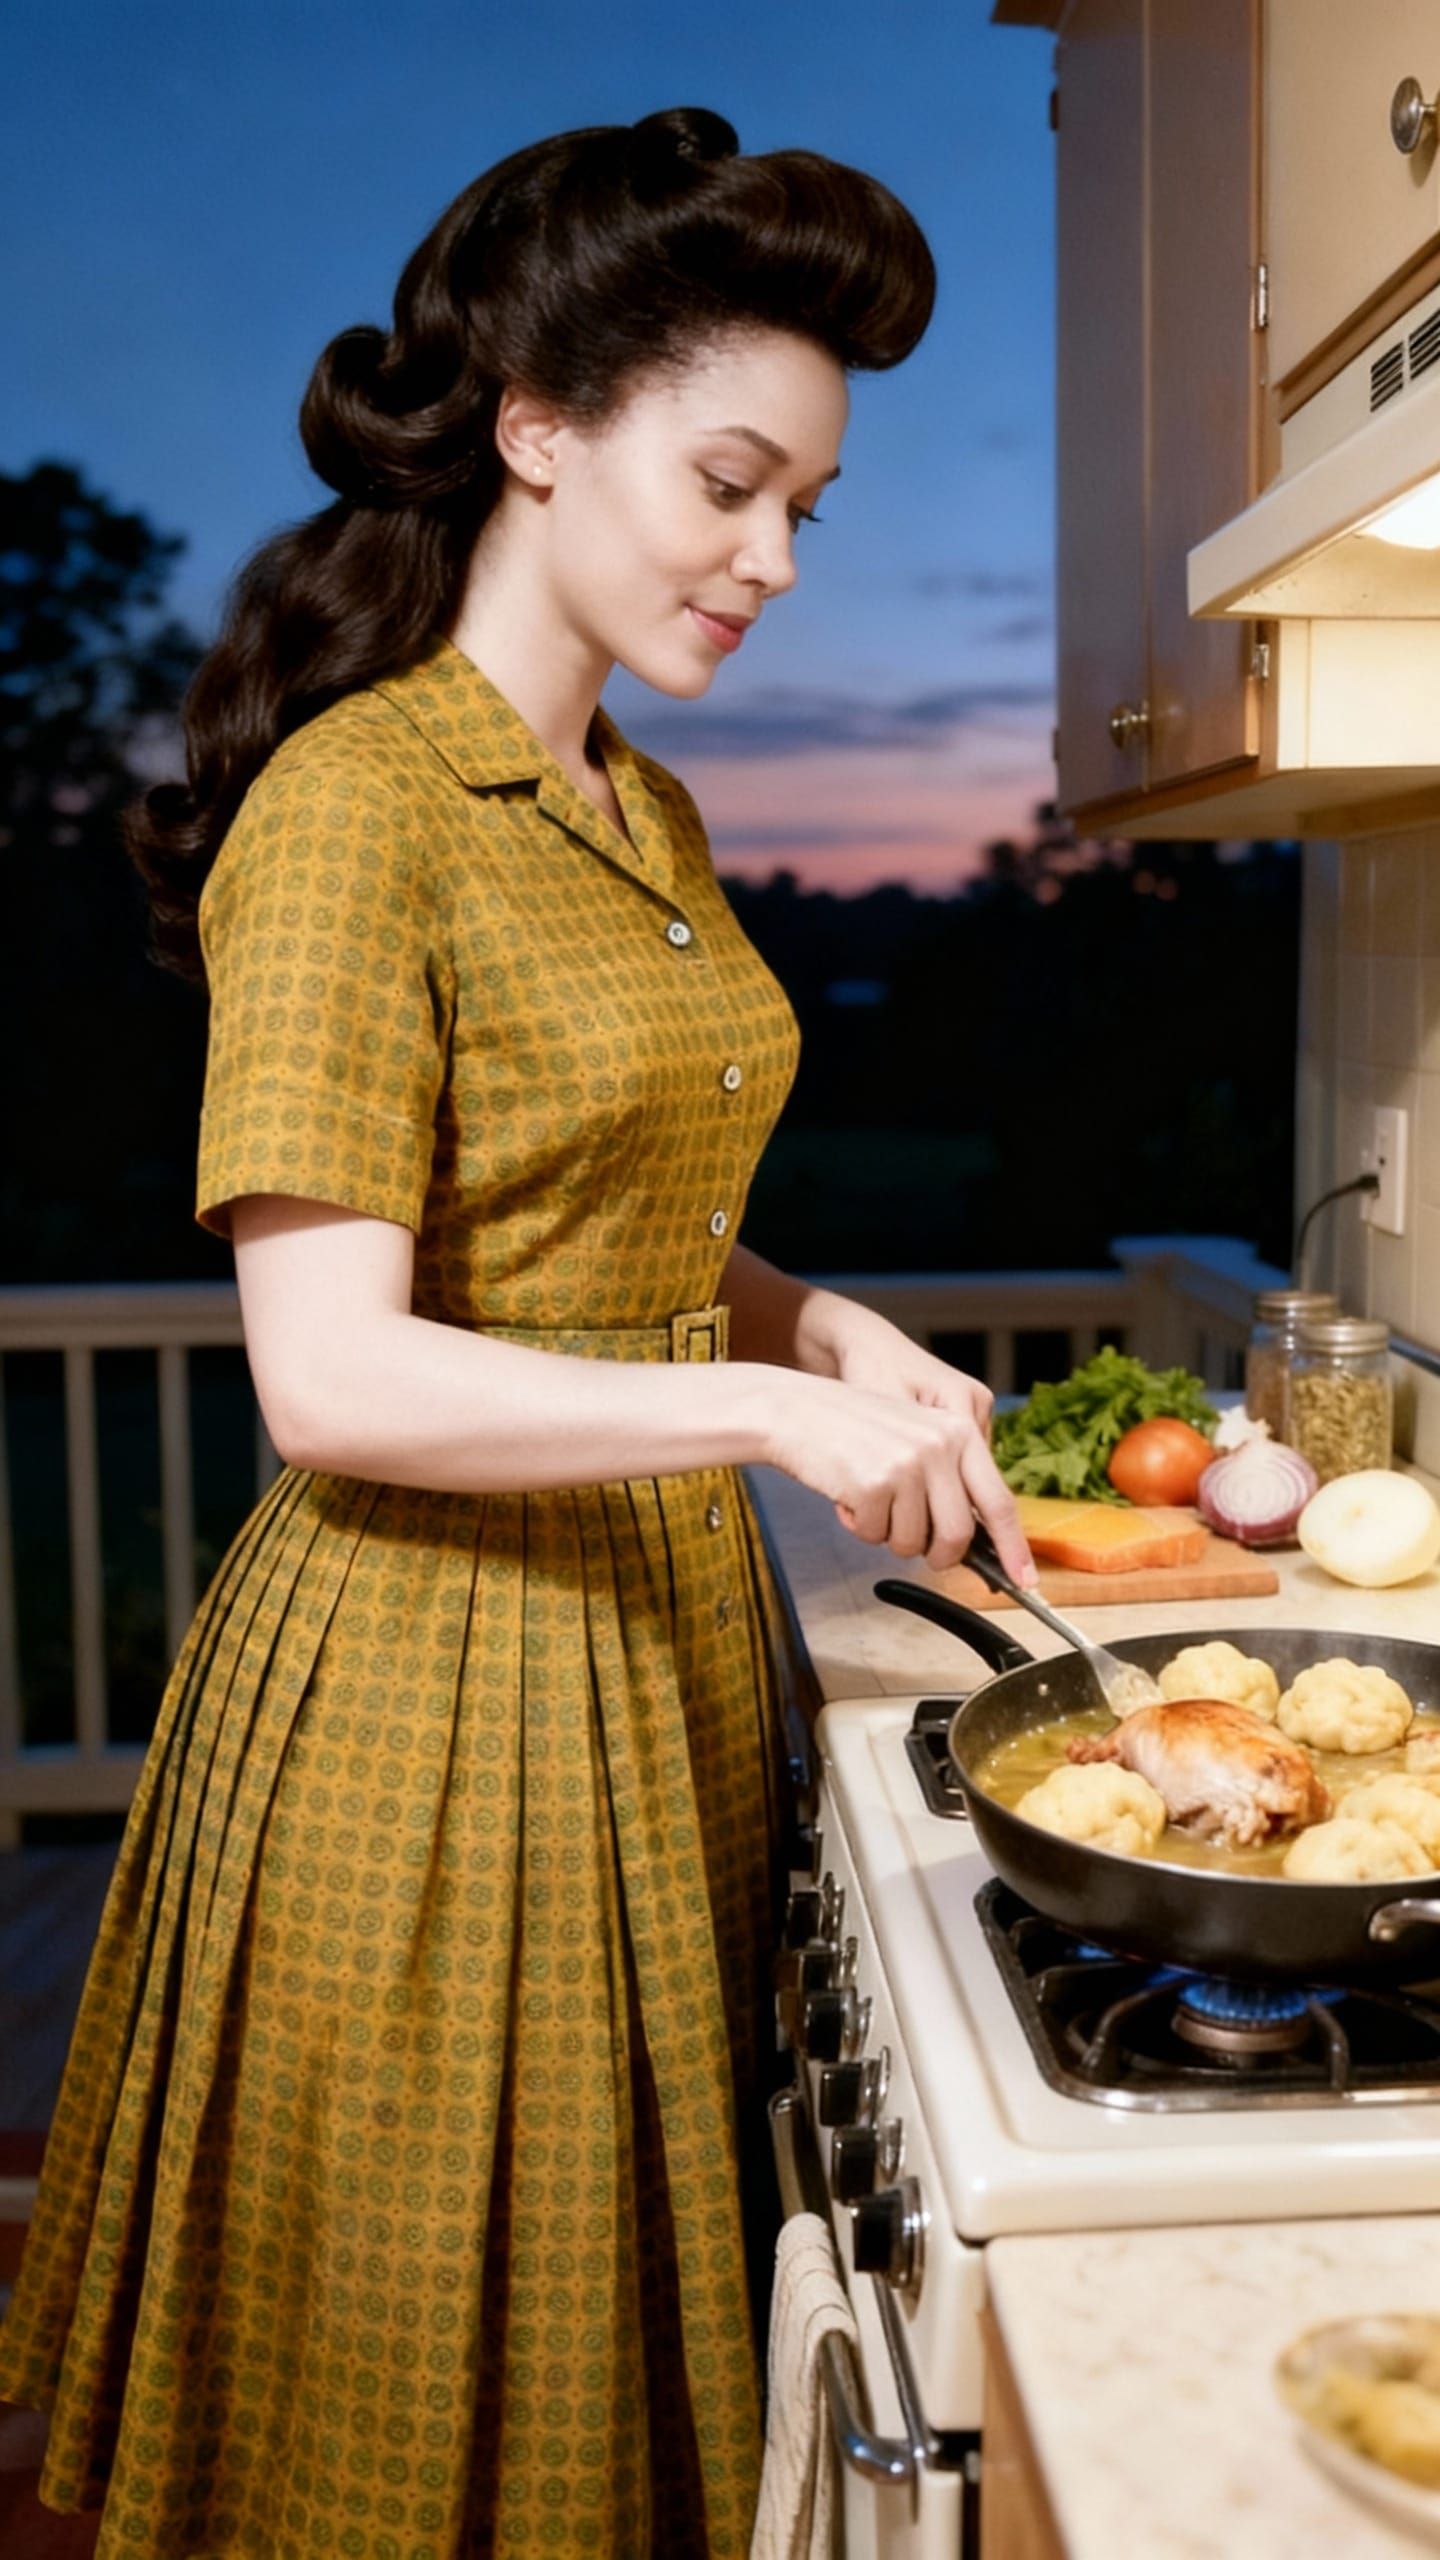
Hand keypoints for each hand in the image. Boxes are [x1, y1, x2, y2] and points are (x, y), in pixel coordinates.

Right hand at [762, 1365, 1035, 1584]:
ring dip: (888, 1535)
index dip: (1012, 1548)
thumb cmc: (852, 1428)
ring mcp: (908, 1464)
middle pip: (959, 1535)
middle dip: (937, 1554)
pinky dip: (860, 1526)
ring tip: (869, 1499)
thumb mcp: (915, 1436)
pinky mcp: (875, 1483)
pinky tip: (848, 1495)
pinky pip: (877, 1536)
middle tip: (914, 1545)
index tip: (1024, 1579)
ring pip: (913, 1542)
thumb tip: (971, 1537)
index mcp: (958, 1432)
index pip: (999, 1501)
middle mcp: (940, 1446)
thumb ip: (948, 1478)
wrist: (795, 1409)